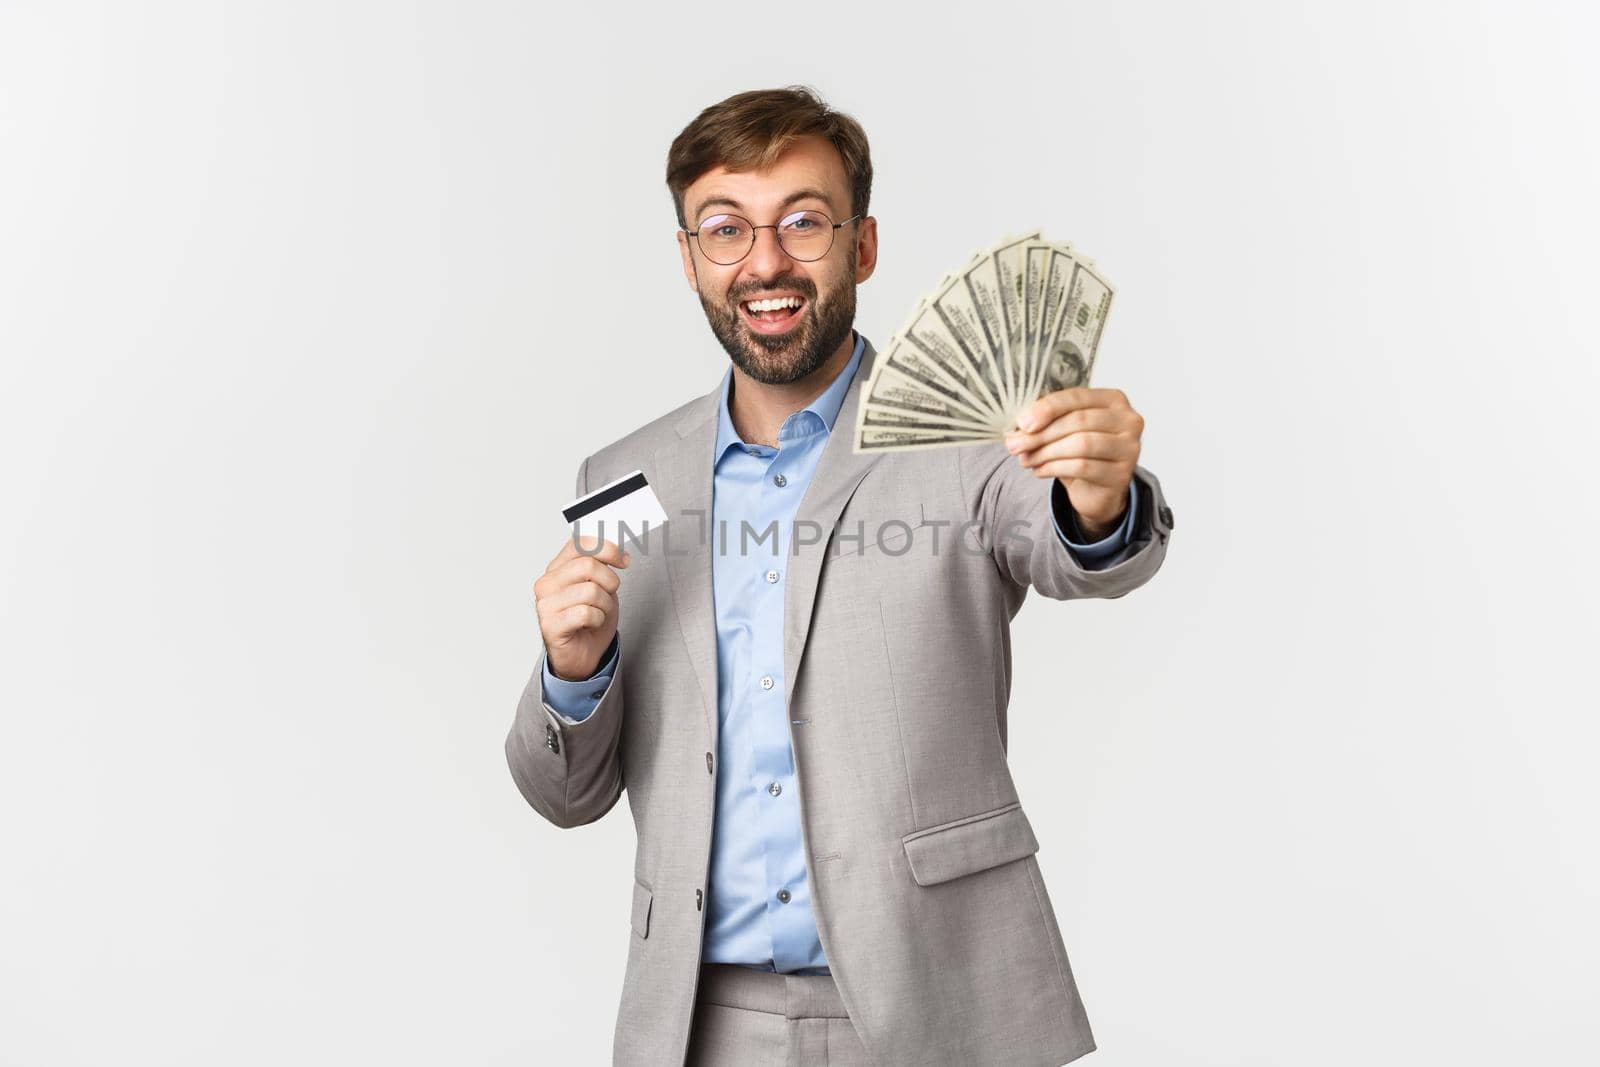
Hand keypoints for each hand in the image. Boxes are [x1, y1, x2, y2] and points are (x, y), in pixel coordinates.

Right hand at [535, 533, 628, 680]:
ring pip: (590, 590)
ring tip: (599, 613)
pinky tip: (591, 624)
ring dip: (605, 604)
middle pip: (588, 565)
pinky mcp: (550, 625)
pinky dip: (597, 619)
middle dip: (610, 581)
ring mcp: (546, 604)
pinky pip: (585, 613)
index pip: (580, 544)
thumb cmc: (589, 619)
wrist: (581, 655)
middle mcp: (547, 583)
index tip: (623, 560)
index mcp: (557, 568)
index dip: (607, 548)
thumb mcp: (599, 586)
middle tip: (610, 594)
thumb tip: (618, 551)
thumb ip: (601, 566)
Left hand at [1004, 387, 1143, 539]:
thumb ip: (1047, 421)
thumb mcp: (1064, 429)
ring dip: (1046, 452)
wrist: (1097, 489)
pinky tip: (1039, 470)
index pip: (1077, 397)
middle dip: (1041, 434)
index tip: (1021, 422)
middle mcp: (1128, 420)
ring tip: (1025, 458)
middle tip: (1014, 445)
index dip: (1047, 408)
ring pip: (1081, 444)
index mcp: (1113, 399)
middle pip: (1078, 421)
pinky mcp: (1122, 474)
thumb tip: (1020, 426)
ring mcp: (1129, 448)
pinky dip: (1054, 468)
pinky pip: (1082, 467)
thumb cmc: (1081, 452)